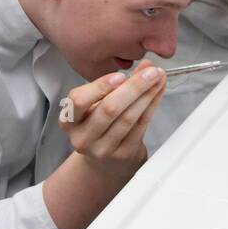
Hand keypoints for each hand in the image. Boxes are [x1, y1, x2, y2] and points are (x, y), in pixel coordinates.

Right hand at [58, 59, 165, 177]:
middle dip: (133, 87)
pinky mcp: (123, 154)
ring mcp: (103, 149)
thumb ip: (114, 84)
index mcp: (69, 122)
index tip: (120, 76)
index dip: (100, 87)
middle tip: (150, 72)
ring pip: (128, 118)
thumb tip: (144, 66)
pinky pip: (140, 126)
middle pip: (109, 109)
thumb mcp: (95, 105)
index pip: (78, 101)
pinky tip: (157, 93)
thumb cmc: (98, 126)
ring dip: (147, 95)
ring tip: (158, 79)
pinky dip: (152, 106)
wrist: (104, 161)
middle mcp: (83, 138)